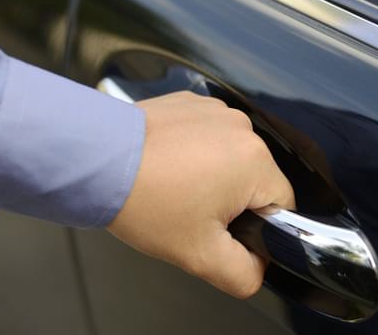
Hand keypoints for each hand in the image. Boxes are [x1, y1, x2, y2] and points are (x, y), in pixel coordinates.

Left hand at [106, 91, 294, 298]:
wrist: (96, 158)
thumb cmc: (144, 199)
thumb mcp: (198, 254)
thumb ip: (242, 274)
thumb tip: (258, 269)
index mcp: (254, 161)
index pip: (281, 204)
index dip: (258, 227)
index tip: (224, 231)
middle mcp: (242, 128)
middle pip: (256, 179)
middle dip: (231, 200)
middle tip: (192, 211)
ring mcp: (216, 110)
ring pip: (231, 157)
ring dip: (212, 174)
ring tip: (174, 186)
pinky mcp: (192, 103)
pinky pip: (208, 136)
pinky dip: (194, 151)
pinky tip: (167, 165)